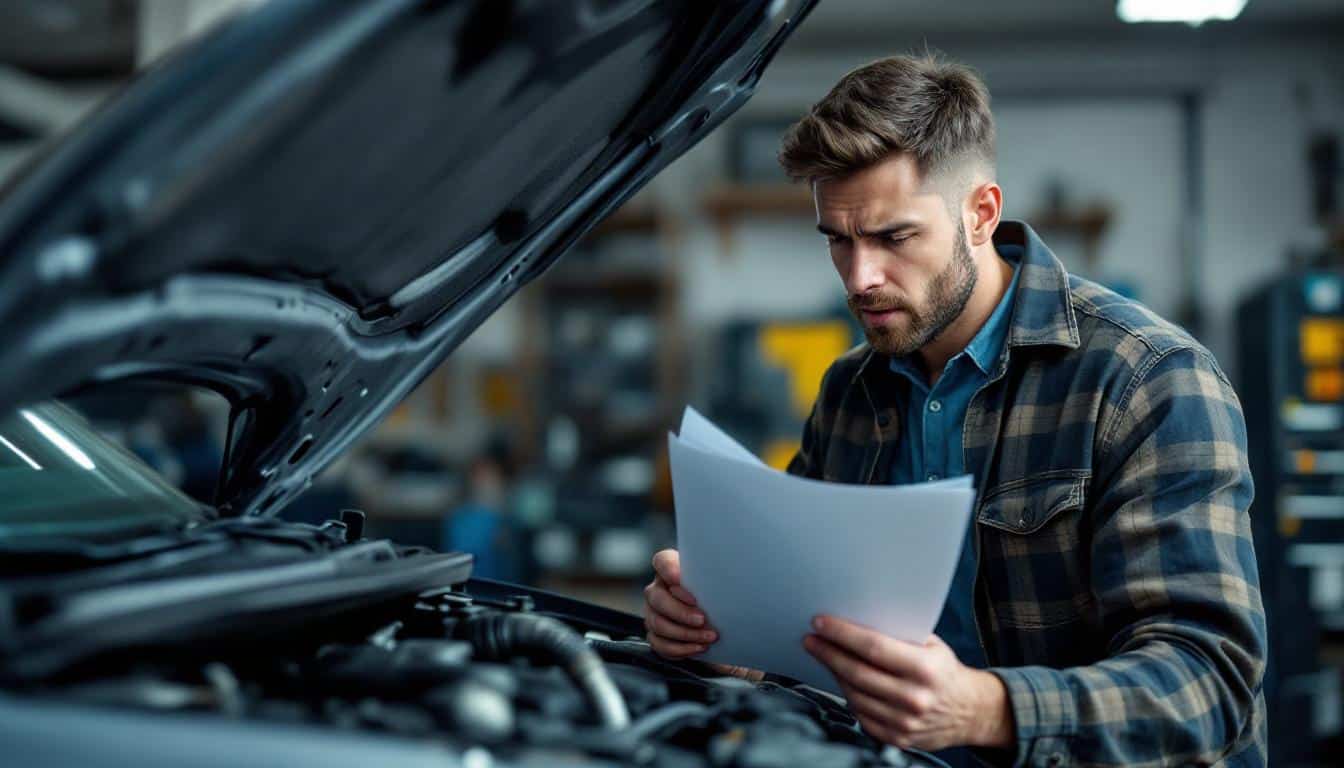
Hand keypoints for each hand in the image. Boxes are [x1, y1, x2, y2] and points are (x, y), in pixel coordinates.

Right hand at [643, 549, 717, 657]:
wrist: (725, 632)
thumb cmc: (722, 603)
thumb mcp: (722, 588)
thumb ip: (717, 581)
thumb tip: (728, 580)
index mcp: (672, 570)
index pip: (662, 561)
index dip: (669, 570)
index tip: (681, 580)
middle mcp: (659, 590)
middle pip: (656, 598)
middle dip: (680, 611)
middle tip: (702, 619)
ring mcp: (653, 613)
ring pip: (657, 623)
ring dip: (685, 633)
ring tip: (709, 637)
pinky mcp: (655, 635)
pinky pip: (659, 643)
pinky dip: (680, 648)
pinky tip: (699, 647)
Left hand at [804, 616, 1013, 751]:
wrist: (969, 712)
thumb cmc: (944, 671)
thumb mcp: (932, 645)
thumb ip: (901, 634)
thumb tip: (858, 616)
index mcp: (925, 670)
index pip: (873, 647)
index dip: (843, 634)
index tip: (821, 623)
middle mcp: (915, 699)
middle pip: (857, 672)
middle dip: (828, 652)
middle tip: (811, 639)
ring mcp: (904, 723)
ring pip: (855, 694)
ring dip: (834, 673)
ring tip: (824, 656)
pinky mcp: (896, 738)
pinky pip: (861, 714)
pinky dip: (848, 695)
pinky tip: (842, 680)